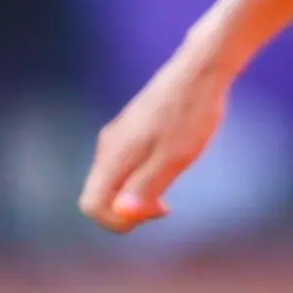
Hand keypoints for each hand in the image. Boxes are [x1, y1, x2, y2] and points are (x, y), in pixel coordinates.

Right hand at [80, 55, 229, 231]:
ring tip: (172, 178)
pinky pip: (124, 167)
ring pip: (113, 182)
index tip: (157, 210)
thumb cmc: (191, 115)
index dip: (119, 221)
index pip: (91, 206)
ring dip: (137, 194)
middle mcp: (107, 147)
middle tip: (166, 204)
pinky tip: (170, 161)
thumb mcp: (174, 158)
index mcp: (114, 155)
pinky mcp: (129, 130)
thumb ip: (146, 187)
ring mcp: (116, 137)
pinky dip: (142, 177)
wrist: (200, 71)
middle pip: (99, 197)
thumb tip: (122, 214)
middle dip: (128, 211)